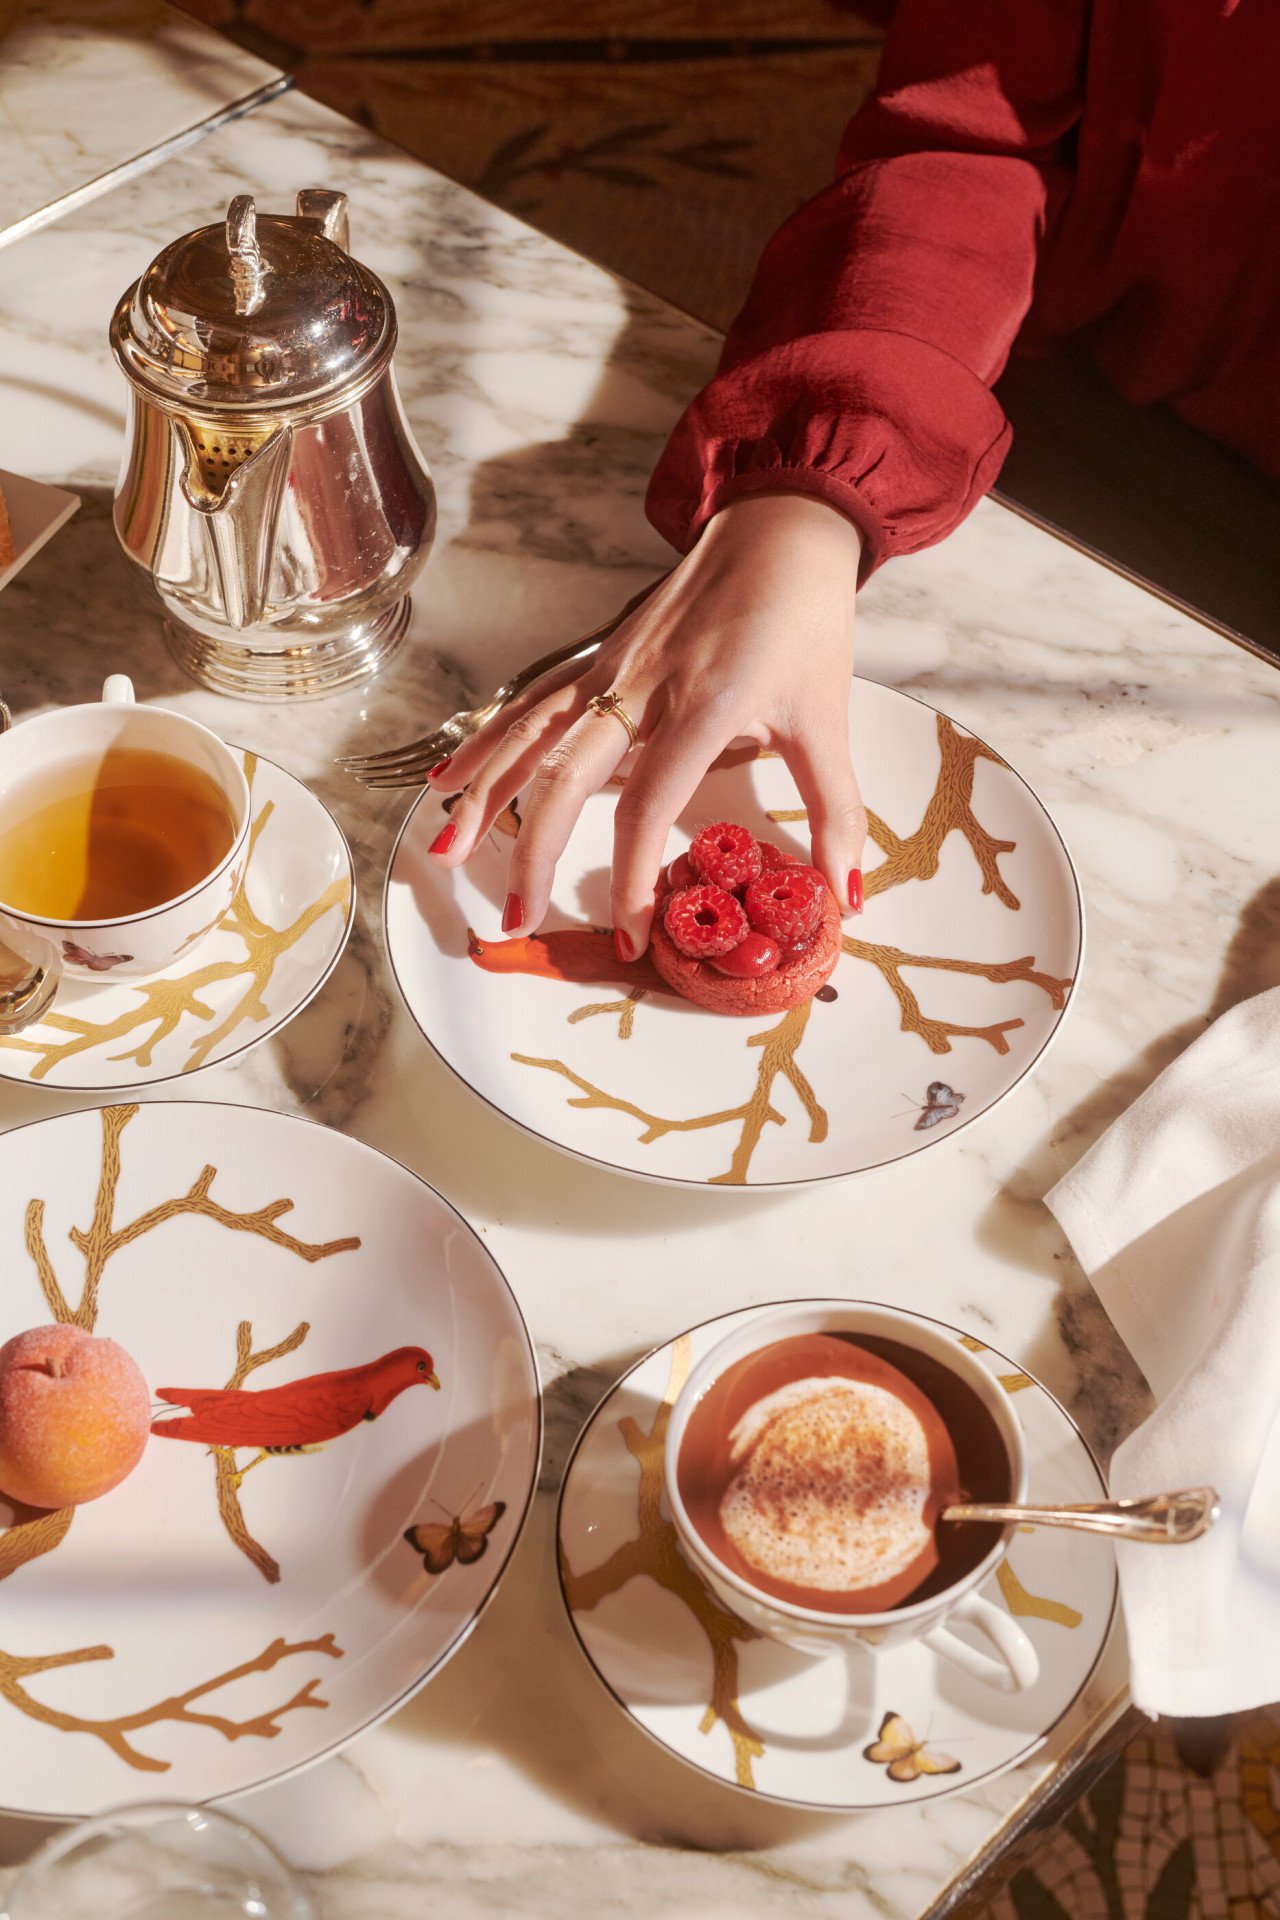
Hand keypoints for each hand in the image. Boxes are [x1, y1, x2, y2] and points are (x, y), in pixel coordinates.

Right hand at [430, 492, 866, 954]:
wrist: (783, 523)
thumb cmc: (806, 620)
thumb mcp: (828, 717)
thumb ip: (836, 811)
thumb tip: (846, 894)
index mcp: (700, 707)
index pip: (646, 809)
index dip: (630, 879)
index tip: (631, 936)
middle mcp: (639, 687)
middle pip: (564, 780)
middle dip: (533, 855)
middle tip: (518, 919)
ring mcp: (610, 667)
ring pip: (529, 738)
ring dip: (484, 796)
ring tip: (445, 852)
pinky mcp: (598, 654)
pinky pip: (530, 704)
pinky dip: (485, 740)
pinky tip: (447, 774)